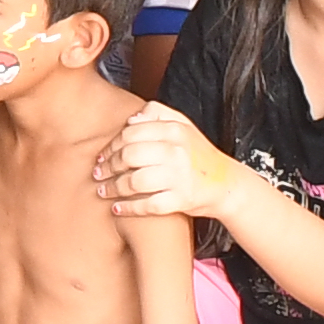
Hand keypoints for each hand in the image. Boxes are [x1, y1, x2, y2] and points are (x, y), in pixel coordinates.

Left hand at [94, 99, 228, 219]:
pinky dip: (128, 208)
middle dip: (108, 166)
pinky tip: (117, 208)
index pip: (131, 133)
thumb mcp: (183, 126)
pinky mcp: (181, 199)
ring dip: (113, 188)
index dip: (111, 145)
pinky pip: (147, 205)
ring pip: (134, 181)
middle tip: (98, 173)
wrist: (225, 184)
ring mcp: (179, 176)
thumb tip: (130, 120)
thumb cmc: (198, 155)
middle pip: (129, 156)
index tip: (102, 155)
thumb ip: (157, 115)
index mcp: (174, 130)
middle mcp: (176, 151)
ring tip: (103, 190)